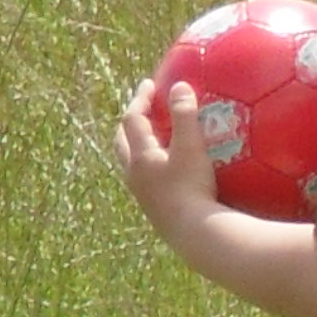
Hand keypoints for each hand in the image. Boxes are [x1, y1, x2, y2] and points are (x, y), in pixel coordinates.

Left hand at [110, 75, 220, 239]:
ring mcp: (142, 193)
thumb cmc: (191, 187)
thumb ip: (185, 115)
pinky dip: (149, 165)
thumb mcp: (191, 147)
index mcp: (140, 156)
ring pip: (130, 162)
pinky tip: (165, 170)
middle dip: (130, 123)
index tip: (149, 84)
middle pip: (122, 141)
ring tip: (152, 139)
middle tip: (142, 110)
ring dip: (136, 146)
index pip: (133, 119)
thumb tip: (179, 86)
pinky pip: (143, 179)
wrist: (193, 232)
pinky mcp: (153, 207)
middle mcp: (134, 173)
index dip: (140, 99)